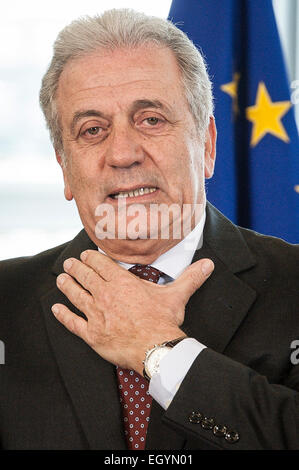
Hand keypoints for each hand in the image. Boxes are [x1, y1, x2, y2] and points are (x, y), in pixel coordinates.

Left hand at [52, 250, 213, 373]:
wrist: (155, 348)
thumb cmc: (163, 321)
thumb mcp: (177, 295)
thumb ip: (191, 277)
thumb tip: (208, 264)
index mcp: (122, 283)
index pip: (101, 264)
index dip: (91, 258)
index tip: (85, 255)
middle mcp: (105, 295)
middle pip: (85, 276)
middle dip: (76, 268)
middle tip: (70, 263)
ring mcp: (96, 314)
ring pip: (75, 295)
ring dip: (66, 285)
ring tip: (61, 279)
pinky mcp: (92, 334)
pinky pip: (72, 323)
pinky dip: (63, 315)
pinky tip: (56, 309)